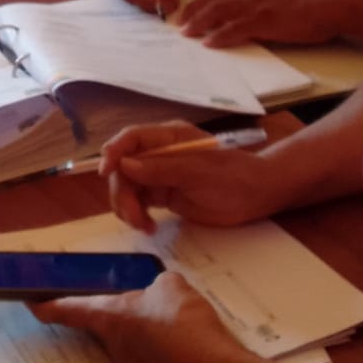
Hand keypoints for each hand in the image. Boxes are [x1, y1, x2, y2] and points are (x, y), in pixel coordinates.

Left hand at [30, 272, 246, 362]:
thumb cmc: (182, 321)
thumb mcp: (171, 285)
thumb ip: (157, 281)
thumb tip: (159, 287)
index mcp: (109, 316)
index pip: (66, 310)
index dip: (45, 305)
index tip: (30, 301)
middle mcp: (113, 339)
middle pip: (94, 320)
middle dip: (97, 304)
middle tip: (103, 286)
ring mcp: (134, 356)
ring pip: (121, 330)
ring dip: (128, 316)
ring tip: (149, 298)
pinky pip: (144, 340)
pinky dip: (149, 328)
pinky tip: (170, 319)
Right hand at [99, 120, 282, 233]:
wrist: (257, 196)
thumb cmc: (234, 177)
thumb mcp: (198, 172)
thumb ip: (161, 169)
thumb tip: (125, 165)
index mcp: (168, 137)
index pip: (132, 138)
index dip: (114, 152)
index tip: (106, 172)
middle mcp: (158, 153)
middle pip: (123, 168)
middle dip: (122, 192)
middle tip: (134, 216)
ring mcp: (159, 174)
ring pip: (127, 187)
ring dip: (127, 207)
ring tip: (143, 225)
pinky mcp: (162, 194)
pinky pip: (137, 202)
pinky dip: (136, 215)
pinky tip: (148, 225)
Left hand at [177, 0, 345, 46]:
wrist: (336, 1)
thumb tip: (258, 4)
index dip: (204, 0)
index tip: (192, 8)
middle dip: (194, 10)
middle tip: (180, 23)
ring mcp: (256, 5)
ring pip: (218, 11)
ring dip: (199, 22)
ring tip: (186, 33)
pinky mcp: (264, 21)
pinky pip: (234, 29)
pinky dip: (219, 36)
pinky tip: (209, 43)